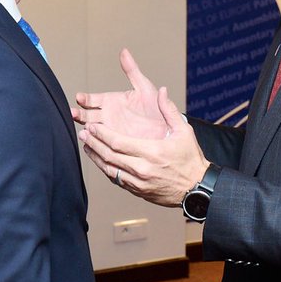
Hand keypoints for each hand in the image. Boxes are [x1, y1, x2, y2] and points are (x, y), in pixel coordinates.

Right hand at [73, 48, 168, 139]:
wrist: (166, 129)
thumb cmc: (156, 108)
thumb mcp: (144, 87)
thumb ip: (132, 70)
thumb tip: (124, 51)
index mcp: (111, 101)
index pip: (92, 100)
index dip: (85, 99)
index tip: (79, 97)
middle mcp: (108, 116)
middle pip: (86, 115)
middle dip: (78, 114)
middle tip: (73, 113)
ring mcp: (110, 131)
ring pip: (91, 130)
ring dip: (85, 129)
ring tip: (83, 129)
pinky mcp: (115, 143)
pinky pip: (100, 143)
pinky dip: (94, 143)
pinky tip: (91, 142)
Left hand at [78, 85, 207, 206]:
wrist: (197, 189)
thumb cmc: (191, 159)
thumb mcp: (184, 131)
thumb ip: (169, 110)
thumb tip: (162, 90)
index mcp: (152, 152)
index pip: (118, 142)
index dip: (102, 134)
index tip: (92, 126)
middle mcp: (142, 168)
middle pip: (109, 155)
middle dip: (93, 143)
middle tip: (83, 133)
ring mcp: (139, 182)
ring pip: (109, 169)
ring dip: (95, 157)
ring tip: (86, 146)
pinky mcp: (138, 191)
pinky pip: (116, 180)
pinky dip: (105, 169)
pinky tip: (100, 161)